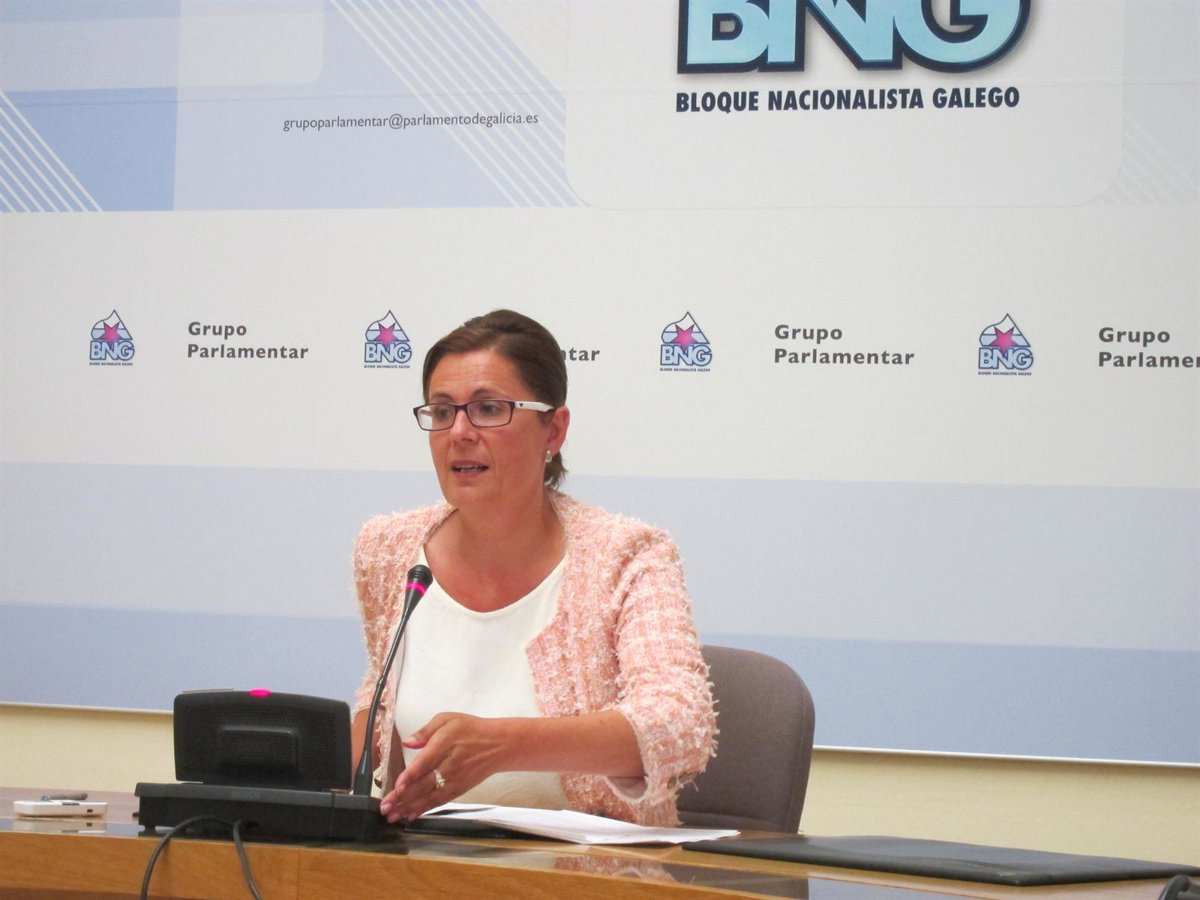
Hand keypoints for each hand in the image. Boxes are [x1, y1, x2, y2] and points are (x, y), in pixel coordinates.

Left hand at [378, 712, 509, 822]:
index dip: (410, 776)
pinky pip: (439, 801)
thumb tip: (408, 741)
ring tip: (392, 815)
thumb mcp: (448, 719)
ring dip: (409, 807)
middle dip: (402, 798)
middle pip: (423, 784)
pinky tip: (411, 814)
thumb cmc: (471, 729)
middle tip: (385, 807)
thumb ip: (426, 730)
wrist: (499, 745)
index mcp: (444, 744)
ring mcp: (454, 780)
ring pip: (429, 796)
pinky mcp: (458, 789)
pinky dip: (424, 809)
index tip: (397, 786)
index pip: (424, 763)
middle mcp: (449, 765)